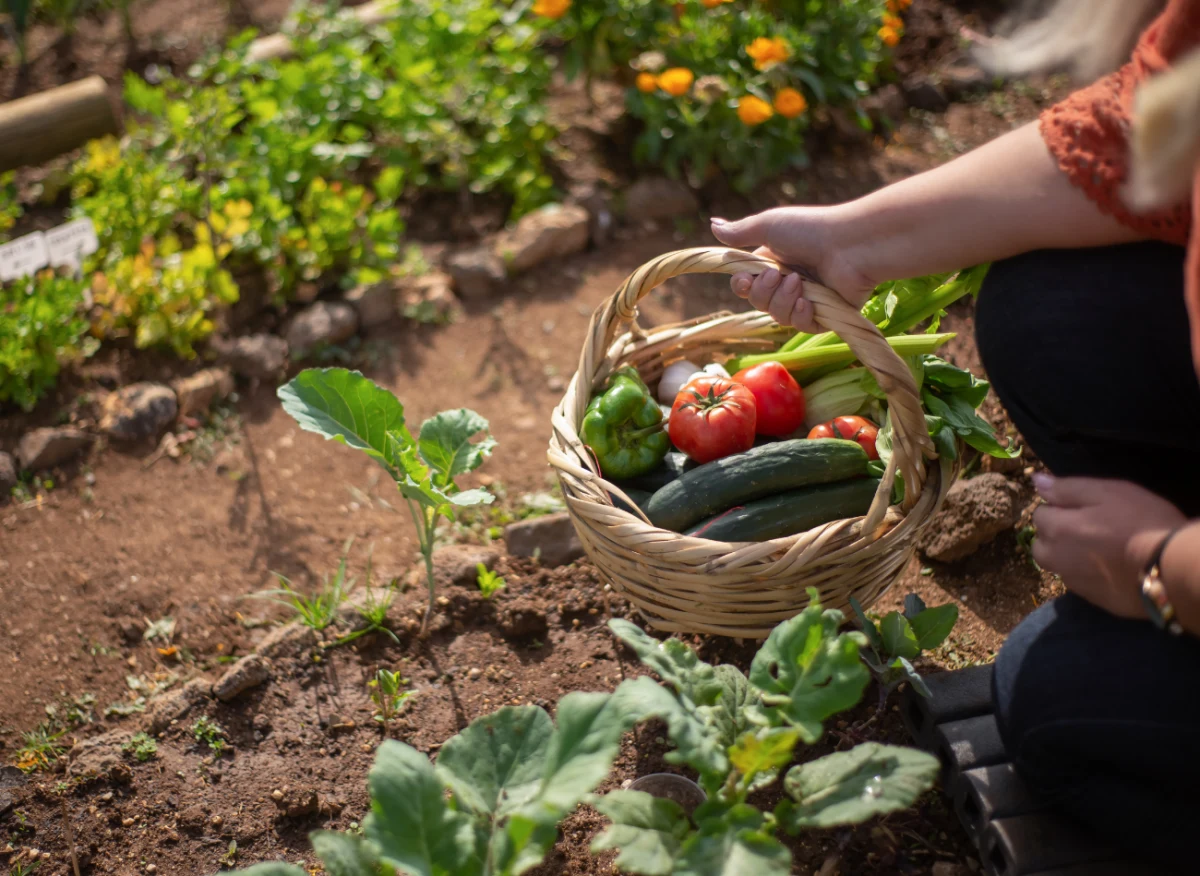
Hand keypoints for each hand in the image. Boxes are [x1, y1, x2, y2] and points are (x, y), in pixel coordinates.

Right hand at [711, 206, 875, 332]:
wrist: (851, 245)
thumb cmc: (811, 230)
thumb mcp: (770, 226)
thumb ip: (740, 232)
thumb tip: (712, 224)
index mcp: (774, 262)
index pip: (746, 285)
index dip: (741, 286)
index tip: (744, 280)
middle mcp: (788, 282)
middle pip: (758, 303)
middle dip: (763, 292)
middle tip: (778, 276)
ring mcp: (807, 299)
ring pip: (777, 316)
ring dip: (783, 301)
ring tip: (800, 283)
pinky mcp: (825, 315)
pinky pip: (801, 326)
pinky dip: (801, 315)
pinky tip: (808, 303)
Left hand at [1032, 473, 1186, 618]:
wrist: (1172, 568)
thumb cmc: (1141, 522)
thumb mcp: (1107, 492)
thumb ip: (1067, 488)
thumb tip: (1036, 480)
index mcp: (1057, 529)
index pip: (1039, 515)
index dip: (1058, 508)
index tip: (1082, 508)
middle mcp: (1058, 559)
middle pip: (1041, 545)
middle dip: (1054, 535)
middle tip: (1086, 528)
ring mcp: (1075, 583)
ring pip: (1058, 566)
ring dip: (1067, 556)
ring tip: (1097, 549)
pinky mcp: (1094, 600)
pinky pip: (1079, 583)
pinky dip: (1086, 574)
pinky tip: (1109, 568)